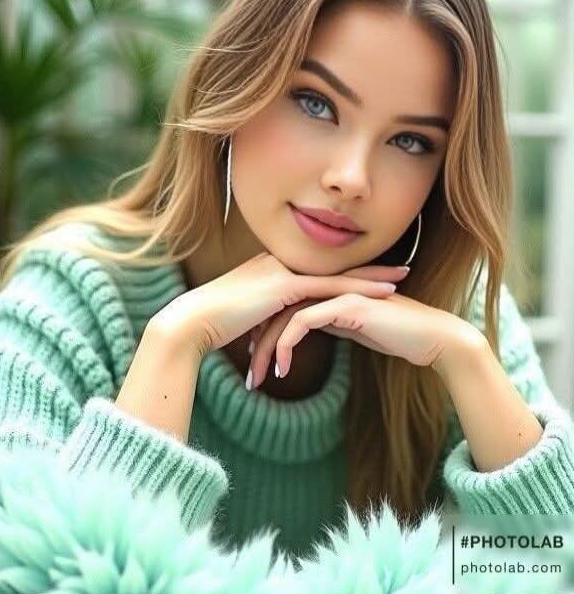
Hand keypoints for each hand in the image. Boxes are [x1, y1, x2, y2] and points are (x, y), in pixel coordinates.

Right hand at [148, 250, 407, 359]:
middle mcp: (280, 263)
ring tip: (402, 278)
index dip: (346, 271)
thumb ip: (264, 316)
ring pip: (338, 274)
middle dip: (369, 268)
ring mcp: (283, 272)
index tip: (371, 274)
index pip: (318, 269)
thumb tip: (276, 330)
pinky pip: (330, 288)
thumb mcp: (245, 316)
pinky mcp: (284, 287)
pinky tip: (383, 293)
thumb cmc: (212, 323)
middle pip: (334, 266)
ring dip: (373, 277)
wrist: (191, 321)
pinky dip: (360, 289)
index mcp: (272, 268)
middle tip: (400, 269)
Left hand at [247, 286, 470, 386]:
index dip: (263, 335)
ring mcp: (336, 291)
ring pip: (283, 317)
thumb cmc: (398, 335)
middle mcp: (328, 285)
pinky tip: (283, 369)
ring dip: (266, 350)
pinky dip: (286, 345)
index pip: (282, 307)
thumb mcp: (355, 328)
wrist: (432, 338)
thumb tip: (309, 329)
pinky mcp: (345, 305)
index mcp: (327, 289)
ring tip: (258, 380)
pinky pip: (302, 322)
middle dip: (257, 345)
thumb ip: (332, 322)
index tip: (254, 363)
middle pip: (276, 310)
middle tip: (248, 378)